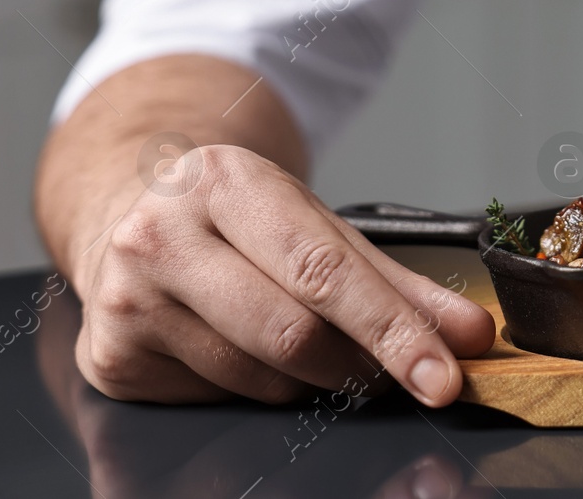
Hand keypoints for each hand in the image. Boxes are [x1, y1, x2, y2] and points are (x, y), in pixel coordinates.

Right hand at [72, 144, 495, 404]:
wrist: (129, 214)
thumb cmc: (236, 220)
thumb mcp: (315, 222)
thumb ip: (399, 282)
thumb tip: (470, 334)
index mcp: (224, 182)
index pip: (324, 271)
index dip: (393, 330)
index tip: (442, 373)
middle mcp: (161, 236)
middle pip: (292, 334)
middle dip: (358, 364)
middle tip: (386, 368)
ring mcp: (126, 301)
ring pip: (261, 379)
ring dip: (309, 379)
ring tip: (304, 339)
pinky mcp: (112, 360)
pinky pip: (218, 400)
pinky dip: (254, 386)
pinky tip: (242, 345)